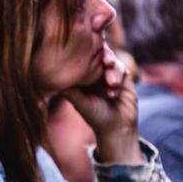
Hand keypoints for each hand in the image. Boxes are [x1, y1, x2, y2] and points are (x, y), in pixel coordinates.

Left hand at [61, 46, 143, 164]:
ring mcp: (110, 73)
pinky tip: (114, 91)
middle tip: (106, 61)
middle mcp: (96, 73)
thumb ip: (72, 93)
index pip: (83, 58)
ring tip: (111, 83)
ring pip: (112, 61)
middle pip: (99, 54)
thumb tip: (58, 84)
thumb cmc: (96, 118)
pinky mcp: (124, 78)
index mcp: (84, 76)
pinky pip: (121, 69)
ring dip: (113, 71)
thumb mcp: (82, 105)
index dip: (84, 53)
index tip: (86, 54)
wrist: (117, 128)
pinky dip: (119, 76)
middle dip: (104, 55)